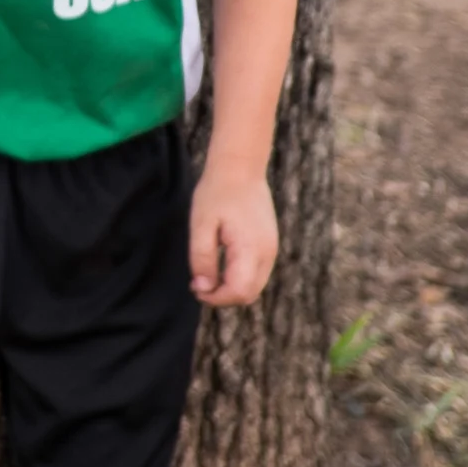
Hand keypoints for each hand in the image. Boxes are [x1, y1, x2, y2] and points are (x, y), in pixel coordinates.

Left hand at [189, 160, 277, 306]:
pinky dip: (241, 278)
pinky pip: (258, 273)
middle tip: (199, 285)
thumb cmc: (217, 193)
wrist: (240, 167)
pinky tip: (222, 266)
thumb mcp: (201, 225)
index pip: (238, 292)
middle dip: (223, 297)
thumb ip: (202, 259)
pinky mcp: (270, 244)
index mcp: (250, 249)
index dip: (216, 298)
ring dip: (232, 289)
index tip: (196, 288)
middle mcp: (267, 253)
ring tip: (208, 276)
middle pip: (249, 294)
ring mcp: (271, 249)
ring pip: (255, 286)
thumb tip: (203, 288)